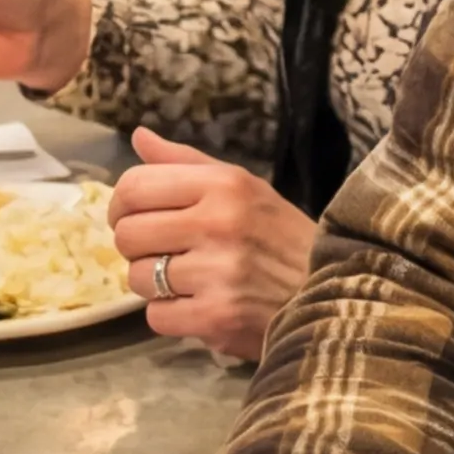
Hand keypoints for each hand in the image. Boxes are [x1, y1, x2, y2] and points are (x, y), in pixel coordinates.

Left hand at [110, 134, 320, 361]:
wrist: (333, 294)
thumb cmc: (282, 238)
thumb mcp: (245, 188)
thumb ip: (187, 163)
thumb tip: (138, 137)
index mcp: (224, 184)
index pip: (135, 186)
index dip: (120, 206)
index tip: (130, 219)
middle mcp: (219, 222)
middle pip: (128, 234)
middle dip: (136, 249)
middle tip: (161, 254)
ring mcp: (218, 271)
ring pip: (137, 278)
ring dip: (153, 285)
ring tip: (186, 282)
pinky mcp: (218, 316)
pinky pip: (156, 316)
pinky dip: (171, 316)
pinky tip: (198, 307)